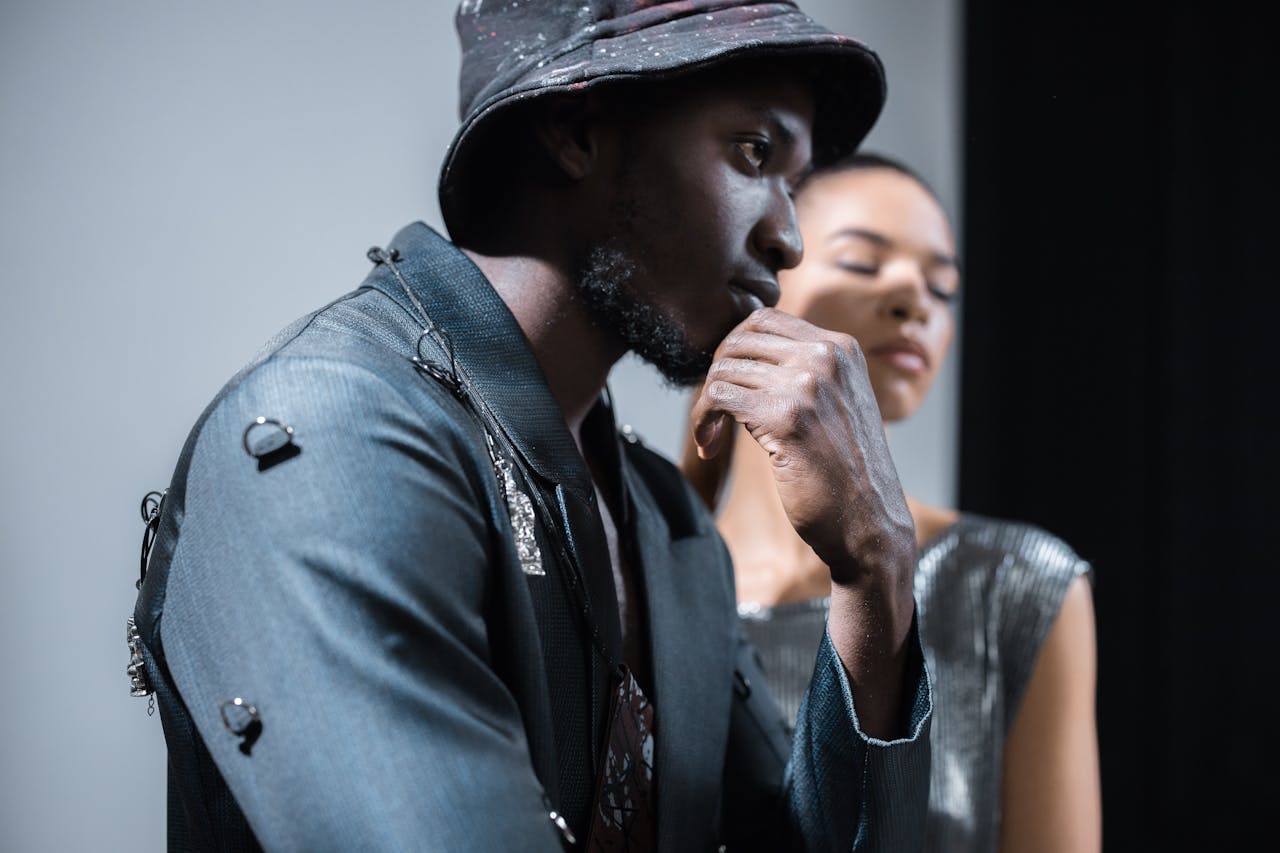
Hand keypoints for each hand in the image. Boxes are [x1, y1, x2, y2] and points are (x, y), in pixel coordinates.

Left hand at [691, 308, 918, 735]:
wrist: (869, 525)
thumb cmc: (846, 471)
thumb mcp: (836, 403)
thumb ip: (802, 371)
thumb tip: (740, 352)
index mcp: (840, 348)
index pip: (764, 319)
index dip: (734, 350)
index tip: (730, 386)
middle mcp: (826, 357)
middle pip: (738, 340)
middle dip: (717, 375)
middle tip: (716, 415)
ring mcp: (807, 385)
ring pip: (723, 368)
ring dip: (707, 404)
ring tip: (714, 435)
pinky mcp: (784, 417)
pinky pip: (717, 397)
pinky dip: (704, 420)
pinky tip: (711, 445)